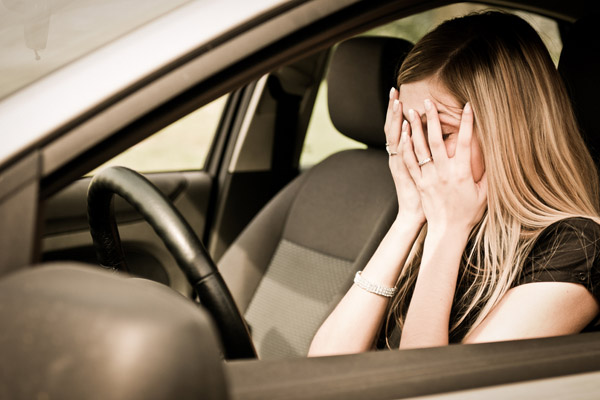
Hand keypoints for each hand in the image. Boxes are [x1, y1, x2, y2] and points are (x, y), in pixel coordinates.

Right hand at [384, 88, 425, 225]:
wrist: (429, 221)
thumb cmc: (431, 202)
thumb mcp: (427, 178)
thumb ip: (432, 159)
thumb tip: (450, 142)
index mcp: (406, 157)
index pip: (401, 129)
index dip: (398, 114)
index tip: (400, 95)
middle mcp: (401, 158)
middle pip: (395, 128)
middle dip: (394, 109)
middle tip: (394, 89)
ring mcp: (404, 166)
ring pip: (397, 138)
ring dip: (397, 119)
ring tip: (398, 100)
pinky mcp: (409, 175)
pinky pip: (404, 156)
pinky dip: (404, 143)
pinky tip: (405, 129)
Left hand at [401, 100, 486, 232]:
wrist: (448, 231)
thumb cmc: (468, 213)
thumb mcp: (484, 193)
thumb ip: (488, 173)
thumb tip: (496, 155)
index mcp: (462, 173)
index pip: (466, 142)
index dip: (467, 123)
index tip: (467, 106)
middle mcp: (444, 173)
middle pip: (436, 140)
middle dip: (432, 119)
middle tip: (428, 102)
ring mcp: (429, 178)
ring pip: (419, 149)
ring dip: (415, 129)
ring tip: (411, 112)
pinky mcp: (419, 183)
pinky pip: (410, 162)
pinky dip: (406, 147)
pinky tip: (404, 135)